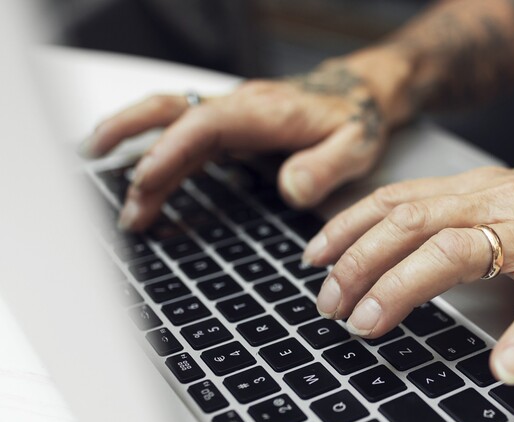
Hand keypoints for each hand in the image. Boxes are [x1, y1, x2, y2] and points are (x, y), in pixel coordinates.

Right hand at [82, 62, 391, 230]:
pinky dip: (157, 155)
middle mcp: (239, 108)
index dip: (171, 151)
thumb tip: (292, 189)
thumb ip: (326, 167)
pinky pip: (184, 137)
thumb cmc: (355, 120)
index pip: (205, 125)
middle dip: (133, 143)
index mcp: (264, 111)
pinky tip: (141, 177)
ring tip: (112, 188)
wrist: (359, 97)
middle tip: (114, 190)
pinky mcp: (230, 128)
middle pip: (173, 115)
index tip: (144, 182)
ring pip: (170, 124)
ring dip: (135, 150)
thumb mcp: (355, 146)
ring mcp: (231, 116)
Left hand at [302, 167, 513, 384]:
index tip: (313, 259)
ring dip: (403, 287)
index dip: (346, 228)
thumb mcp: (501, 207)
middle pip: (410, 223)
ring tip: (370, 325)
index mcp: (475, 190)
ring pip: (457, 250)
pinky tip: (504, 368)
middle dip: (357, 264)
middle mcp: (498, 201)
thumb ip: (452, 220)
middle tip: (331, 306)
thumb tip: (389, 249)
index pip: (395, 201)